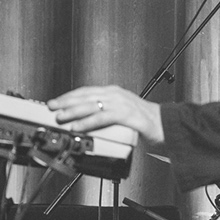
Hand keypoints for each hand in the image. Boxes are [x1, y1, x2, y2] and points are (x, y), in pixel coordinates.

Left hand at [47, 85, 163, 144]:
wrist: (169, 126)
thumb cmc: (146, 123)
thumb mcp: (123, 115)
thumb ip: (107, 115)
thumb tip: (88, 122)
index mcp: (114, 93)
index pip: (87, 91)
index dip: (69, 96)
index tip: (56, 101)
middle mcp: (116, 94)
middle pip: (86, 95)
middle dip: (66, 101)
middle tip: (51, 107)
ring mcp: (122, 103)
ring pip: (92, 105)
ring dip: (73, 111)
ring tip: (60, 117)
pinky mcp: (127, 115)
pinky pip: (103, 118)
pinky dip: (88, 122)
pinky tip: (78, 128)